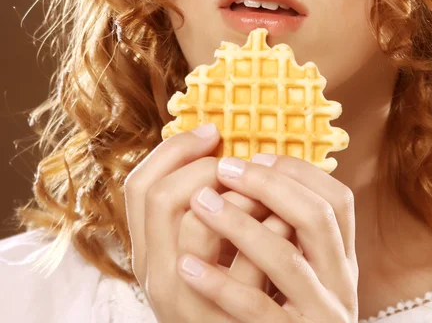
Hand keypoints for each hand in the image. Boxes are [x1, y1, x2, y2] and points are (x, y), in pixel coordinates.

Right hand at [123, 125, 292, 321]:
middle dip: (207, 168)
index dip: (174, 149)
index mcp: (150, 252)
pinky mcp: (228, 318)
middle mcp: (157, 276)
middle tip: (239, 167)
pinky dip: (272, 228)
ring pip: (200, 221)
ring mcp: (188, 301)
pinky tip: (287, 221)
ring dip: (241, 195)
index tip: (212, 132)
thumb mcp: (207, 246)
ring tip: (265, 192)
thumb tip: (224, 149)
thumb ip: (206, 208)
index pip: (139, 186)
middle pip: (163, 195)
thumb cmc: (233, 289)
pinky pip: (247, 262)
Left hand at [179, 154, 358, 321]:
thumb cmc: (288, 311)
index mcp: (342, 259)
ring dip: (239, 224)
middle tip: (224, 167)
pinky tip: (187, 265)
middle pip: (316, 217)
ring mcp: (318, 314)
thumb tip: (258, 173)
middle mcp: (340, 284)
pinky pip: (255, 307)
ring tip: (201, 201)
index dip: (299, 172)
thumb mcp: (305, 271)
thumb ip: (293, 232)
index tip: (258, 155)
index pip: (338, 200)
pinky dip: (220, 283)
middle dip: (268, 185)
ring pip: (285, 258)